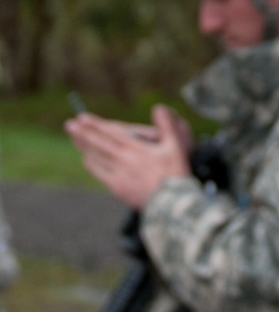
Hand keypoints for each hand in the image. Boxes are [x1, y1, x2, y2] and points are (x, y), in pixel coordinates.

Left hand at [65, 105, 192, 208]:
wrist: (171, 204)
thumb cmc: (175, 173)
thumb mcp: (176, 146)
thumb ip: (167, 124)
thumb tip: (157, 107)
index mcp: (137, 150)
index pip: (112, 134)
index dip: (96, 125)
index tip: (83, 117)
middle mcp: (124, 162)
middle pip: (99, 145)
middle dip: (83, 133)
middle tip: (69, 124)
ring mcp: (118, 176)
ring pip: (95, 158)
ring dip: (83, 146)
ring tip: (75, 137)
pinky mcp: (116, 187)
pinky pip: (99, 172)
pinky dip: (90, 162)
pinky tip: (86, 157)